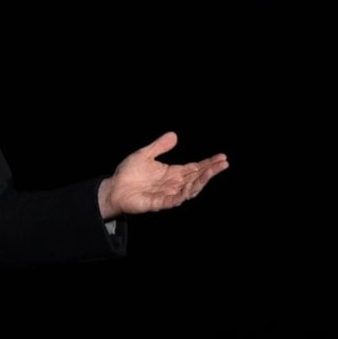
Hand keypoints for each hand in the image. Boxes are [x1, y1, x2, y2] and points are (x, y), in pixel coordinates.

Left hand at [98, 131, 227, 218]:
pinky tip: (190, 188)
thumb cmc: (128, 173)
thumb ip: (159, 146)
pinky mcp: (158, 203)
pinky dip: (182, 195)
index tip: (222, 157)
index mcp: (172, 173)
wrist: (113, 188)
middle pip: (196, 178)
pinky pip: (173, 201)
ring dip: (201, 181)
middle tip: (224, 163)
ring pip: (189, 190)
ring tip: (211, 172)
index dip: (208, 163)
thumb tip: (174, 135)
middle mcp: (173, 184)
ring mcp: (167, 194)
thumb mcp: (144, 155)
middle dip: (210, 171)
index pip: (195, 168)